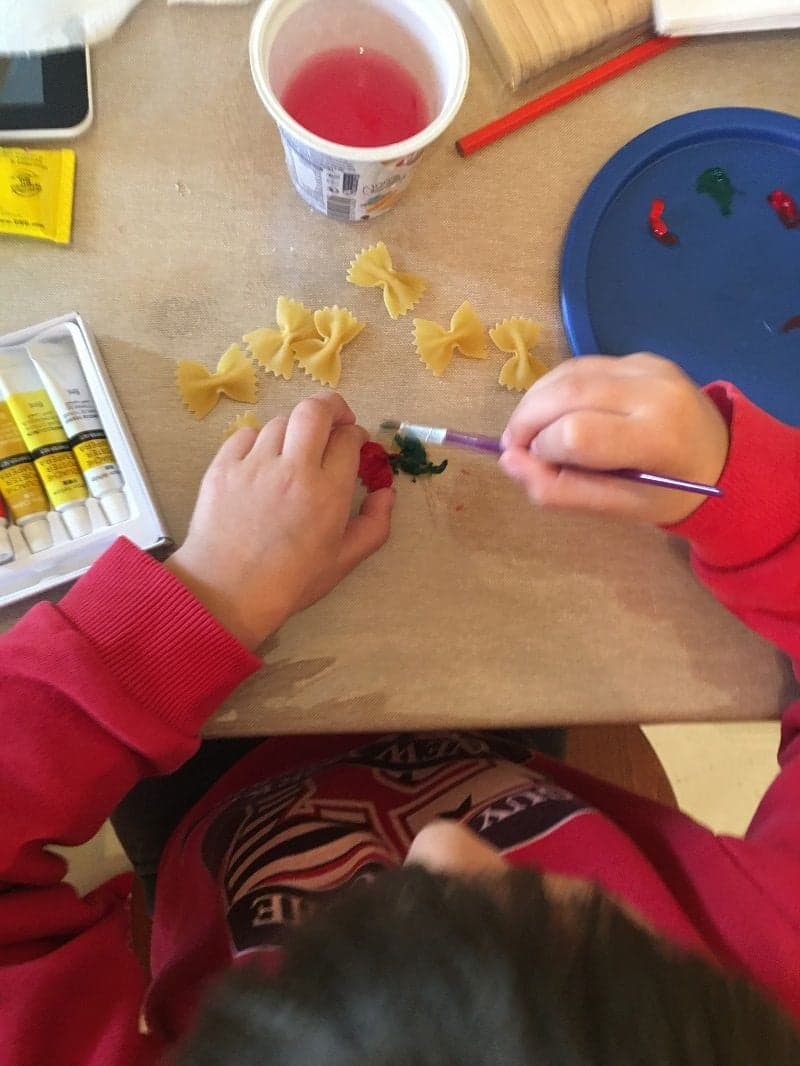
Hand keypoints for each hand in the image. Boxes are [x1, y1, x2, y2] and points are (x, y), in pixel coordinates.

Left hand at [166, 393, 393, 649]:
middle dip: (332, 408)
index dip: (356, 436)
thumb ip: (375, 524)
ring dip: (296, 430)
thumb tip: (387, 492)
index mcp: (327, 492)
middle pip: (315, 410)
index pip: (349, 438)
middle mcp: (292, 469)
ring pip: (281, 421)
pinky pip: (245, 434)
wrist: (226, 593)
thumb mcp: (344, 561)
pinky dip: (260, 440)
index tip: (355, 446)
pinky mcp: (222, 466)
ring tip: (295, 450)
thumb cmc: (290, 581)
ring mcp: (254, 464)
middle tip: (336, 422)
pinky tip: (263, 461)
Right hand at [499, 354, 729, 525]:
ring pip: (568, 373)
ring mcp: (648, 367)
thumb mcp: (618, 509)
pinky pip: (582, 365)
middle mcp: (654, 391)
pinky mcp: (641, 357)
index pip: (576, 433)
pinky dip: (556, 389)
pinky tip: (556, 412)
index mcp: (656, 438)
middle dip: (526, 418)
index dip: (542, 448)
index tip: (535, 464)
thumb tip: (508, 462)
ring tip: (530, 431)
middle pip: (566, 392)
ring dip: (535, 400)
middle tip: (515, 446)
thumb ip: (560, 490)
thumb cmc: (668, 493)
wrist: (722, 458)